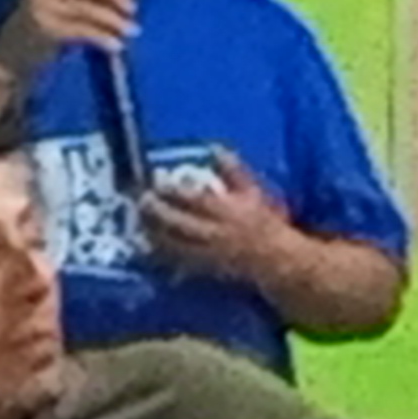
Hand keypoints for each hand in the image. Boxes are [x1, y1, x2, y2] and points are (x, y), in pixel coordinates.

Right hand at [0, 0, 138, 83]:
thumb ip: (84, 0)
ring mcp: (43, 8)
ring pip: (88, 8)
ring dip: (114, 20)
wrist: (6, 62)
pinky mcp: (45, 29)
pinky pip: (82, 30)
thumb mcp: (60, 12)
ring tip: (131, 31)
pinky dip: (103, 37)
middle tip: (132, 9)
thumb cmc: (40, 38)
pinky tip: (116, 46)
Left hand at [141, 153, 297, 286]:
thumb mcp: (254, 193)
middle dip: (155, 211)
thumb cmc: (267, 224)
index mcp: (225, 209)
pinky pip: (178, 263)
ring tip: (138, 223)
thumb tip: (216, 149)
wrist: (278, 261)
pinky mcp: (204, 270)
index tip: (154, 181)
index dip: (170, 190)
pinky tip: (148, 250)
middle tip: (140, 201)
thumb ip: (234, 171)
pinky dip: (162, 257)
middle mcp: (213, 231)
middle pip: (177, 221)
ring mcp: (207, 252)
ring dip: (153, 233)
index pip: (191, 197)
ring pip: (173, 243)